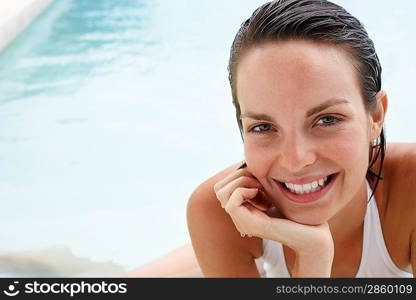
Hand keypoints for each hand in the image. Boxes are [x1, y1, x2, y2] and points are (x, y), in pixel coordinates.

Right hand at [213, 164, 333, 276]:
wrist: (312, 230)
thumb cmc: (297, 210)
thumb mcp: (272, 190)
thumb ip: (258, 181)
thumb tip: (246, 163)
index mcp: (244, 211)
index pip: (222, 187)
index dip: (238, 176)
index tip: (259, 179)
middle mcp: (240, 218)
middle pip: (219, 189)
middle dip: (238, 176)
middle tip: (259, 182)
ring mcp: (243, 223)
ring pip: (221, 193)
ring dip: (241, 182)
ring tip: (260, 187)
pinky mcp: (250, 225)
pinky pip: (231, 202)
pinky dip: (244, 191)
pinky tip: (263, 195)